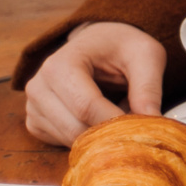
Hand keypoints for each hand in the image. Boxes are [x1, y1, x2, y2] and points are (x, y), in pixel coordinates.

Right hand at [25, 22, 167, 145]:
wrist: (99, 42)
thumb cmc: (122, 46)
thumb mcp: (145, 55)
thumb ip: (148, 87)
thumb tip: (153, 122)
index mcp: (61, 65)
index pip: (86, 107)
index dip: (116, 123)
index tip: (142, 129)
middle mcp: (38, 86)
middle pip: (75, 128)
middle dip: (109, 134)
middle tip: (136, 128)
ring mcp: (32, 106)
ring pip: (69, 139)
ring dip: (98, 137)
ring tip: (118, 115)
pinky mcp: (35, 122)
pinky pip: (61, 143)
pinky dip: (85, 140)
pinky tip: (99, 121)